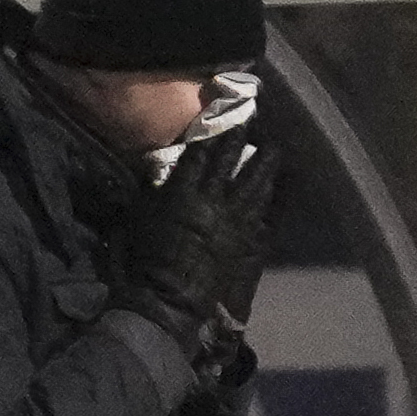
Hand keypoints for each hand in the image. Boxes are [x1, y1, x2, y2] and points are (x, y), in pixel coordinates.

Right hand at [121, 134, 280, 347]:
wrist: (169, 304)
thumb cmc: (142, 263)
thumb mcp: (135, 220)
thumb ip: (147, 192)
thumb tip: (155, 171)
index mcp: (182, 193)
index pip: (199, 152)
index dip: (210, 129)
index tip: (219, 111)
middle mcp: (214, 201)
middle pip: (232, 160)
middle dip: (242, 136)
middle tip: (253, 117)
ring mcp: (237, 222)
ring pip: (258, 183)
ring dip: (266, 163)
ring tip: (274, 147)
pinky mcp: (250, 243)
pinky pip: (269, 213)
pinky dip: (275, 197)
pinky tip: (280, 187)